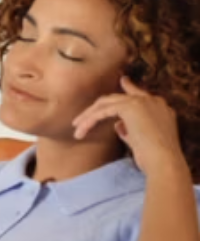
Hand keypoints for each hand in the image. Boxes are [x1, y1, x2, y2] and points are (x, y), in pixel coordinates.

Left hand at [73, 76, 188, 179]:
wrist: (164, 161)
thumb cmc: (154, 158)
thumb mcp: (141, 140)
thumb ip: (130, 129)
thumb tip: (117, 125)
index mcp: (159, 107)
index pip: (140, 94)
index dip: (129, 87)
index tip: (122, 80)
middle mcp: (152, 100)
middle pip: (117, 99)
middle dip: (96, 109)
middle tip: (80, 119)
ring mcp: (142, 101)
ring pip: (107, 104)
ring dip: (89, 117)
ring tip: (77, 130)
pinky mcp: (130, 106)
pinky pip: (103, 111)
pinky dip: (90, 120)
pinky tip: (81, 130)